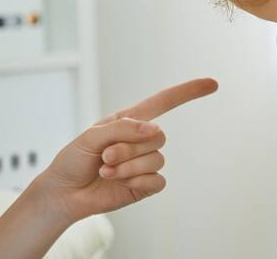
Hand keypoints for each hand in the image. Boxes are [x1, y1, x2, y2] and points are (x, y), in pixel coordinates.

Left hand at [33, 78, 218, 222]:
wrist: (64, 193)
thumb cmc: (73, 160)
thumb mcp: (91, 136)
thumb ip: (123, 128)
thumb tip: (155, 129)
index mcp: (129, 121)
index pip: (164, 102)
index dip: (188, 92)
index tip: (212, 84)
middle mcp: (140, 140)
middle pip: (158, 136)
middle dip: (129, 147)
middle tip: (105, 156)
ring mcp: (144, 164)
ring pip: (156, 159)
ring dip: (128, 167)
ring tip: (105, 170)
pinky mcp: (144, 186)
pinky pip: (157, 180)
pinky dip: (138, 182)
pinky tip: (120, 183)